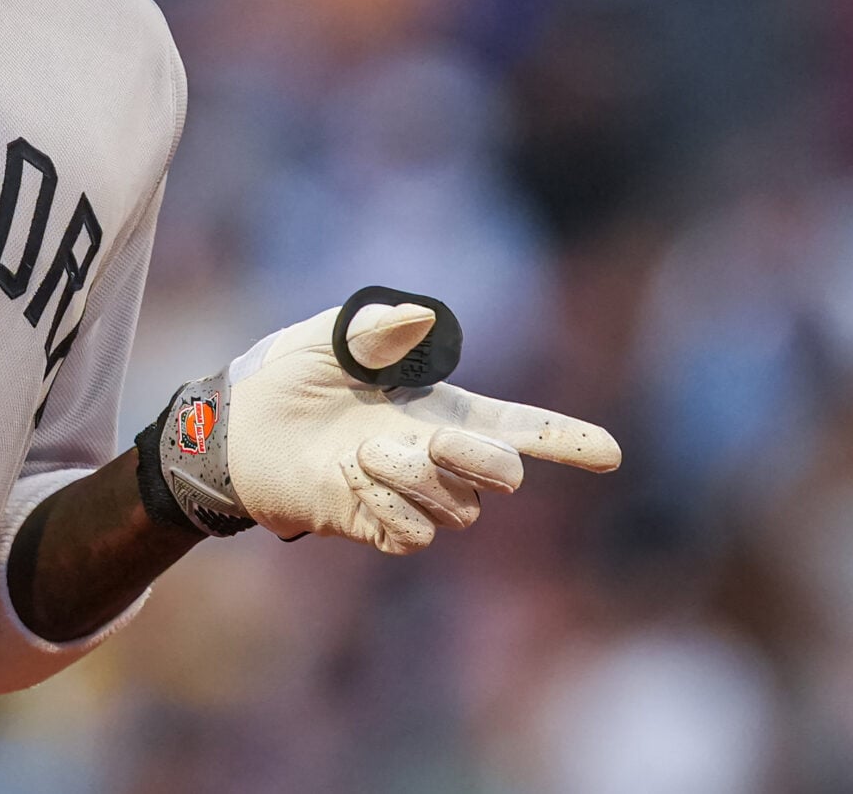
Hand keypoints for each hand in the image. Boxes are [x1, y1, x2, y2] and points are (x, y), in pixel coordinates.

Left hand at [151, 297, 619, 553]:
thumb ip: (375, 329)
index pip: (520, 426)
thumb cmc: (290, 377)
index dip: (567, 439)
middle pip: (503, 473)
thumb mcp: (328, 339)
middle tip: (433, 439)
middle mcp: (438, 455)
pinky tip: (351, 483)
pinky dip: (388, 507)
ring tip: (360, 453)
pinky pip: (415, 533)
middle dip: (484, 459)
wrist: (240, 429)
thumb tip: (419, 318)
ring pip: (459, 507)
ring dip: (413, 478)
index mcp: (441, 408)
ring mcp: (412, 496)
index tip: (611, 453)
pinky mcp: (380, 525)